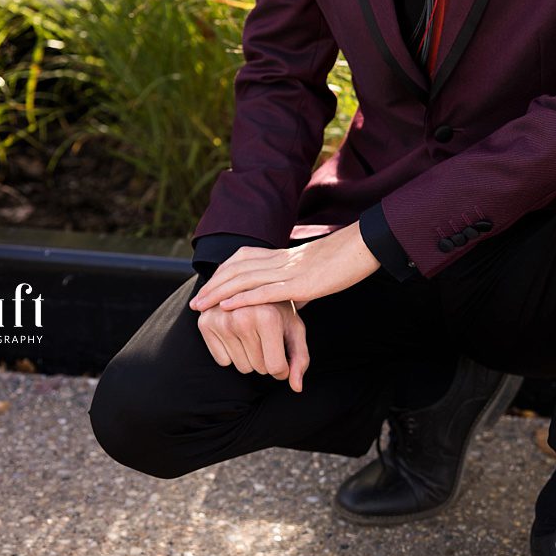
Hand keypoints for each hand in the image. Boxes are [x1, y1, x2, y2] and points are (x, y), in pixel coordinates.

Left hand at [189, 222, 379, 314]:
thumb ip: (295, 288)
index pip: (239, 262)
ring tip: (200, 306)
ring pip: (243, 280)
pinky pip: (265, 291)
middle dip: (212, 287)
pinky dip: (242, 299)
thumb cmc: (339, 263)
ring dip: (218, 293)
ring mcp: (287, 271)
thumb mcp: (311, 275)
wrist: (361, 248)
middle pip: (235, 271)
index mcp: (279, 255)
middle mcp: (278, 260)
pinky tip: (226, 307)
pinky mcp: (299, 284)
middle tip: (195, 303)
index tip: (205, 289)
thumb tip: (289, 305)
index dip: (220, 275)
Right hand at [195, 298, 309, 390]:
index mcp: (267, 317)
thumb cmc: (277, 309)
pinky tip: (236, 334)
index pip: (275, 367)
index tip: (284, 355)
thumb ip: (300, 359)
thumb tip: (296, 388)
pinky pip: (222, 361)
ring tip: (252, 335)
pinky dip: (231, 353)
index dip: (282, 368)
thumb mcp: (295, 329)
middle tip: (267, 339)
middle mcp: (241, 317)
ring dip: (249, 358)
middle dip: (266, 360)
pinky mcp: (205, 323)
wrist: (249, 284)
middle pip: (258, 368)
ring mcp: (220, 320)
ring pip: (241, 366)